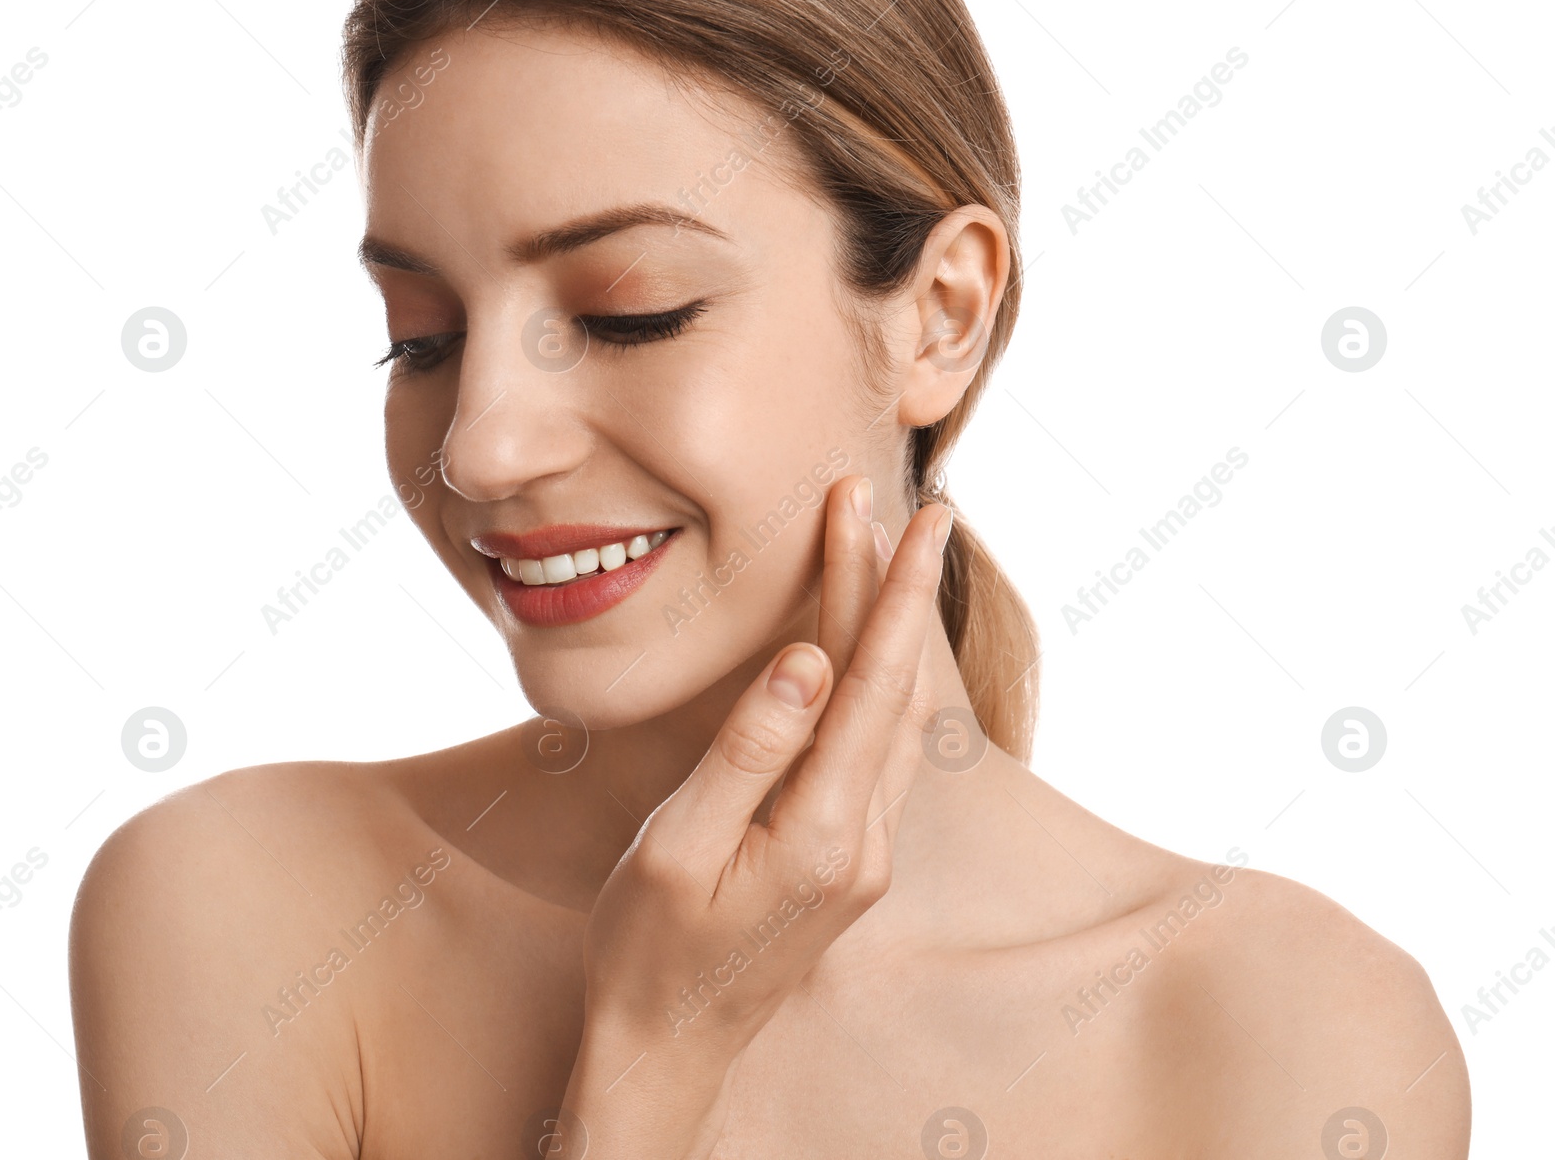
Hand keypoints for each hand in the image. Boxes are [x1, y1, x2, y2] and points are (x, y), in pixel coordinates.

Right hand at [561, 474, 952, 1155]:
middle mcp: (866, 842)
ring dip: (889, 630)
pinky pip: (880, 749)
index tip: (905, 513)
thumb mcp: (675, 847)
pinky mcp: (852, 859)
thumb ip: (747, 750)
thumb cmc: (649, 951)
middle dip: (890, 588)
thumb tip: (808, 659)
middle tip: (887, 504)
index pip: (872, 685)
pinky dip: (877, 680)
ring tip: (877, 551)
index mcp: (825, 834)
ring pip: (897, 717)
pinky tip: (865, 645)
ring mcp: (867, 854)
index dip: (886, 590)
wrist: (671, 1050)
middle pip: (893, 688)